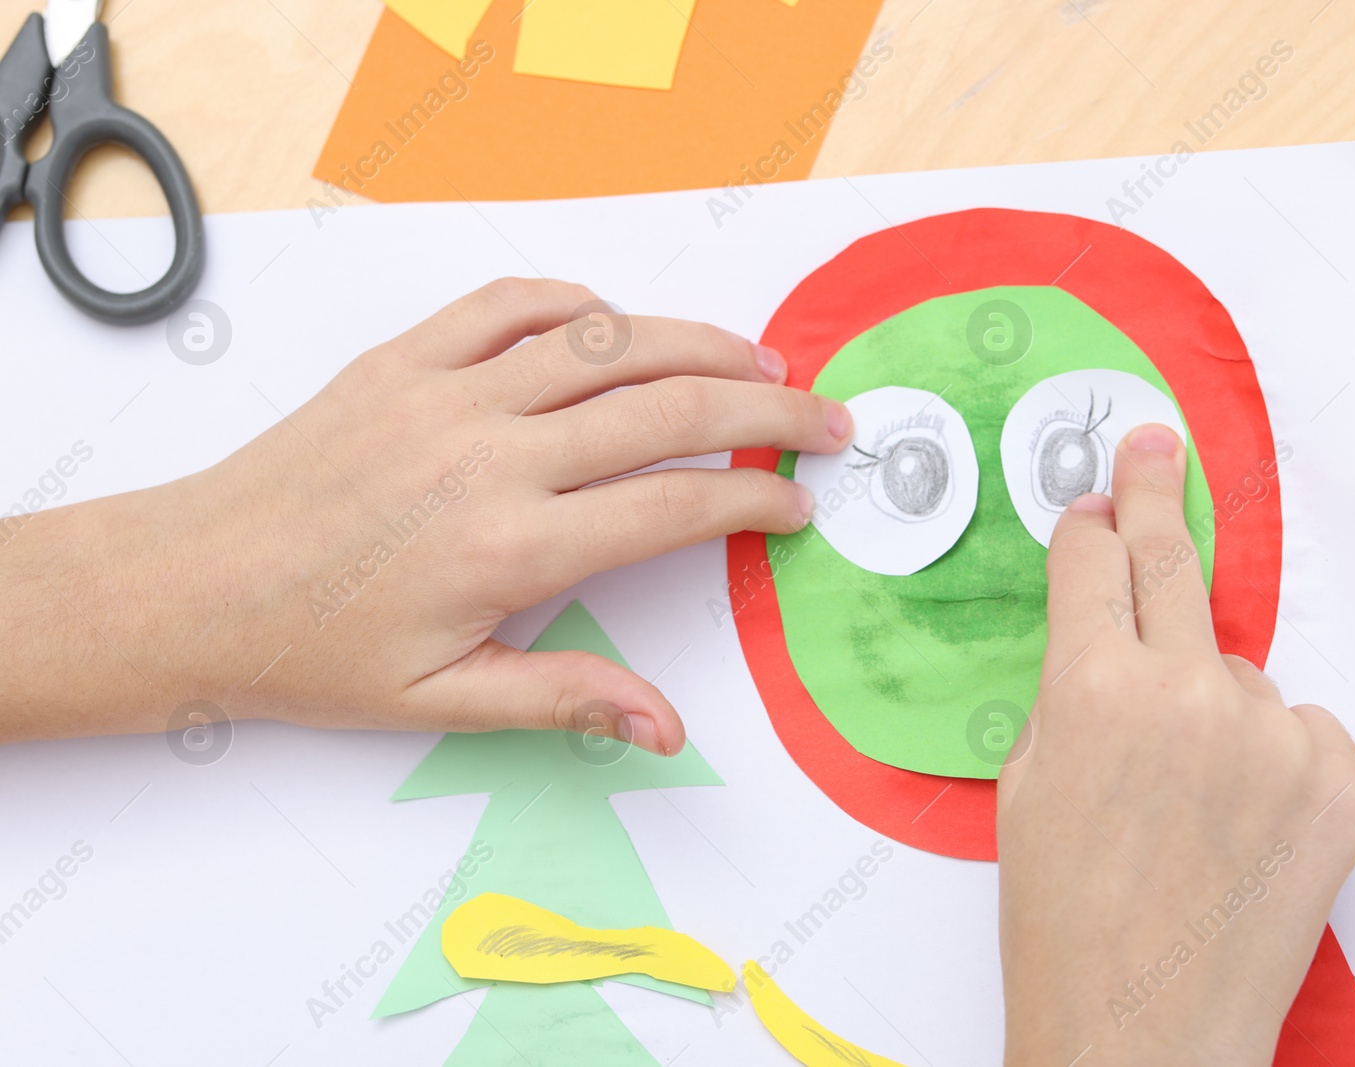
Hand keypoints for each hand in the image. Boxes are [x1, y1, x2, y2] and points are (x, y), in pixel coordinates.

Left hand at [0, 278, 849, 752]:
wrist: (192, 585)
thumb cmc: (314, 651)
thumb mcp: (444, 702)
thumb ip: (567, 698)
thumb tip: (667, 727)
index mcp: (511, 547)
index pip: (674, 506)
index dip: (755, 502)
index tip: (798, 506)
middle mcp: (491, 456)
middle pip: (667, 409)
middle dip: (767, 413)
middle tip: (824, 420)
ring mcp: (446, 394)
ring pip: (606, 342)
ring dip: (697, 345)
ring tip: (756, 362)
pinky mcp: (403, 359)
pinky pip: (508, 306)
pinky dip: (577, 304)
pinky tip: (616, 324)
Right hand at [997, 424, 1354, 1065]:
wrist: (1141, 1027)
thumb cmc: (1063, 921)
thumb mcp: (1027, 784)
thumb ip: (1070, 688)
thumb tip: (1104, 626)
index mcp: (1092, 687)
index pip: (1094, 562)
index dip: (1087, 527)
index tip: (1095, 502)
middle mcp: (1189, 694)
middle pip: (1172, 563)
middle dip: (1153, 493)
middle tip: (1153, 445)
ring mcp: (1274, 737)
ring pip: (1240, 673)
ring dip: (1211, 701)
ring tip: (1183, 798)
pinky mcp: (1339, 784)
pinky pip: (1300, 729)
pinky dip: (1272, 755)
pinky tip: (1236, 821)